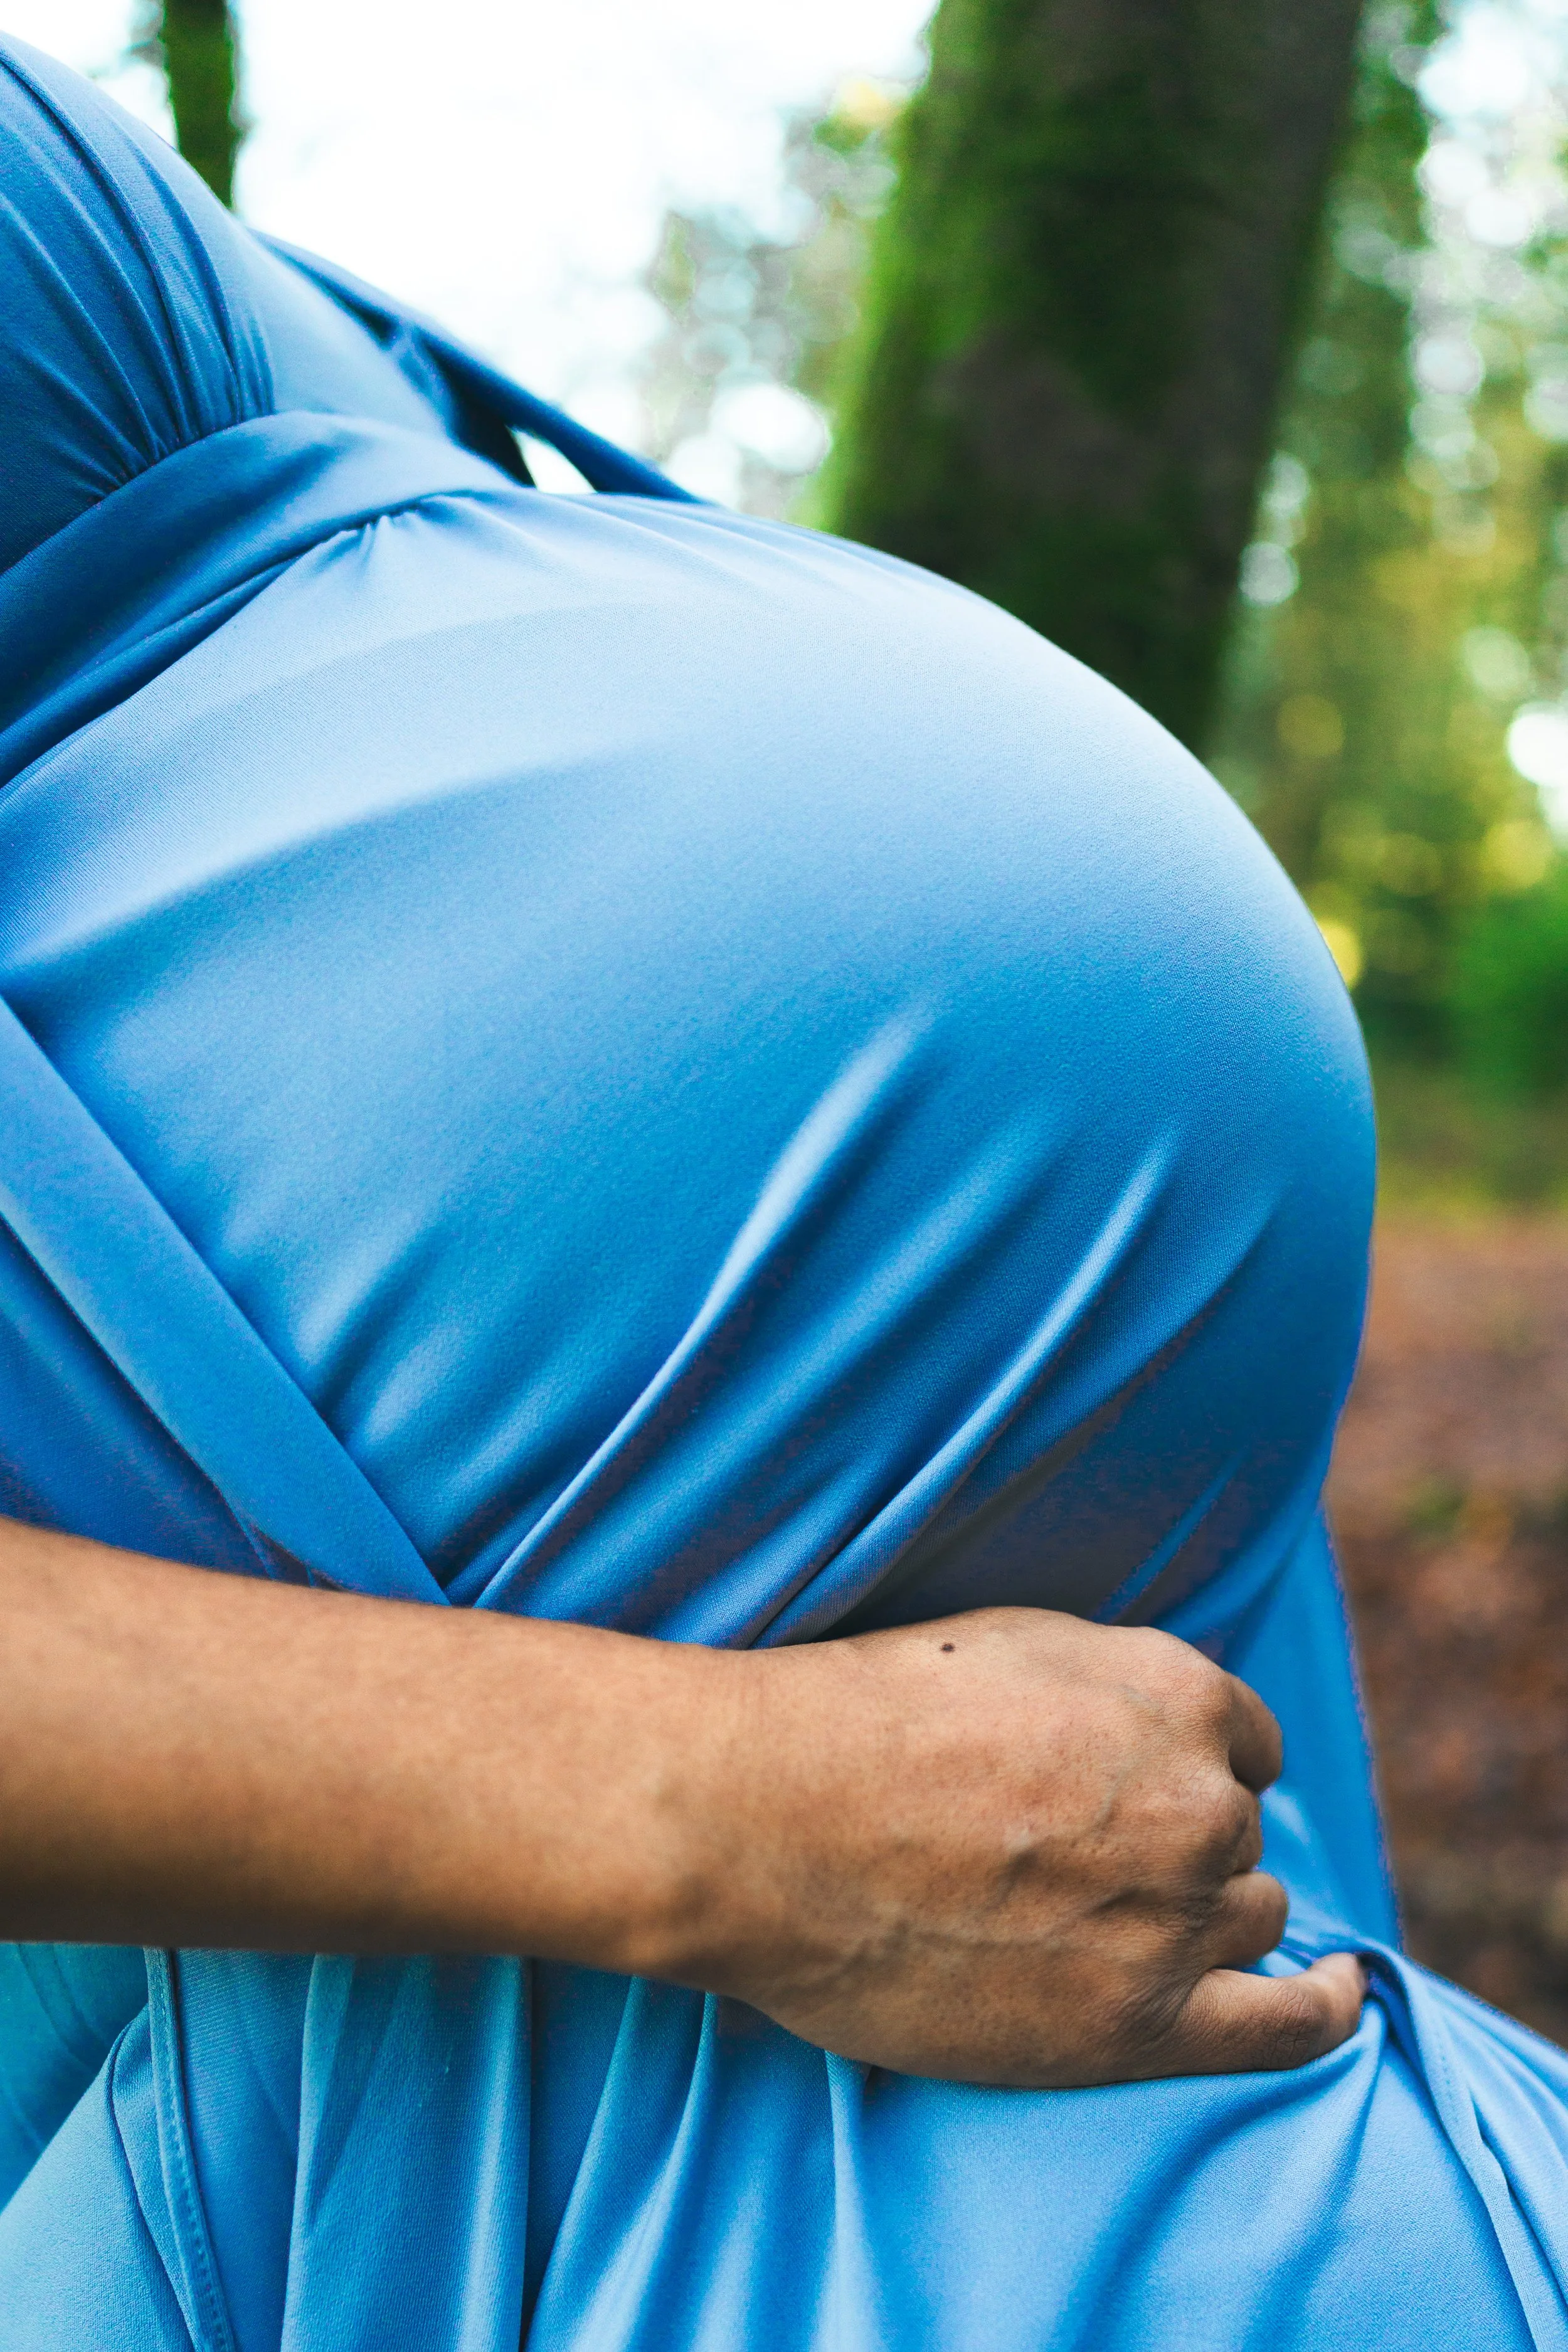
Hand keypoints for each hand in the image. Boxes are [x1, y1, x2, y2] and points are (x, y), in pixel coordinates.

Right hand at [675, 1608, 1364, 2085]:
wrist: (767, 1819)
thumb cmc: (865, 1719)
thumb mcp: (1013, 1641)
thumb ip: (1116, 1686)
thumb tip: (1170, 1731)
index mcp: (1177, 1694)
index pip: (1240, 1743)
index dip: (1187, 1767)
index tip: (1133, 1791)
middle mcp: (1201, 1801)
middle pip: (1235, 1834)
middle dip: (1175, 1843)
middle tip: (1073, 1857)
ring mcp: (1176, 1916)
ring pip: (1244, 1917)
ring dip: (1191, 1916)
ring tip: (1097, 1921)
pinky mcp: (1139, 2022)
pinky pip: (1286, 2026)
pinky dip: (1326, 2008)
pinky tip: (1343, 1995)